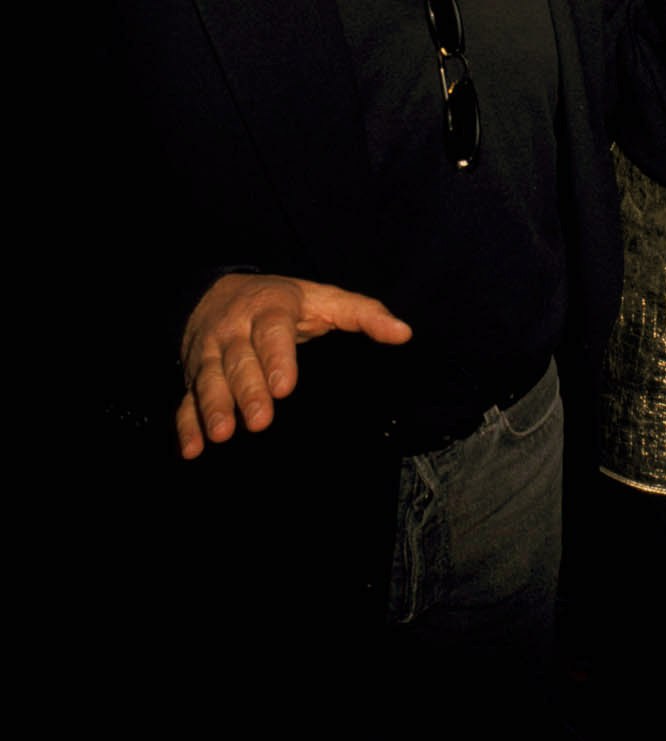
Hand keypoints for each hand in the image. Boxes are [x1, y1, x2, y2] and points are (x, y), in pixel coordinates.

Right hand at [177, 273, 411, 458]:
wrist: (216, 291)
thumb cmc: (282, 302)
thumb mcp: (324, 299)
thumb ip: (364, 314)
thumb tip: (404, 333)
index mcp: (270, 309)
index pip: (272, 331)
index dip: (277, 358)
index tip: (285, 387)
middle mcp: (235, 330)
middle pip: (239, 360)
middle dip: (247, 390)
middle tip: (259, 420)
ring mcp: (210, 353)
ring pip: (208, 379)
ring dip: (213, 407)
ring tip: (223, 434)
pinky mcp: (192, 374)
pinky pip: (186, 399)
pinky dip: (186, 424)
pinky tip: (192, 449)